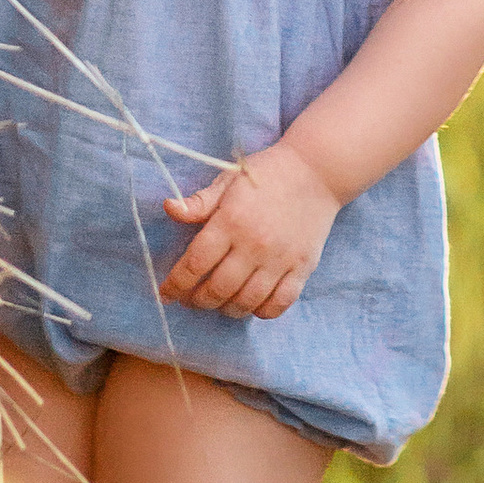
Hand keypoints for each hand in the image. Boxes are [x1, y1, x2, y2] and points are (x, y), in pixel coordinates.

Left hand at [156, 141, 338, 321]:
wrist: (317, 170)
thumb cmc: (267, 173)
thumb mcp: (228, 180)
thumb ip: (198, 202)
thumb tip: (168, 209)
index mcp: (231, 222)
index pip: (195, 264)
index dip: (176, 284)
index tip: (166, 293)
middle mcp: (254, 245)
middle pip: (218, 289)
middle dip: (197, 301)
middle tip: (190, 299)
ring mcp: (280, 260)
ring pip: (246, 302)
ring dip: (225, 309)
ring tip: (217, 303)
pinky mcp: (302, 268)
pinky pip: (278, 304)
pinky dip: (260, 312)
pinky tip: (250, 304)